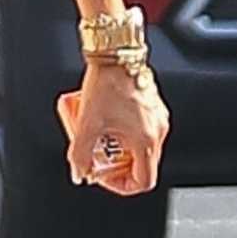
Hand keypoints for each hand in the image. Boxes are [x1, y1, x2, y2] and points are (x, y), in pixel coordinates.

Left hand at [57, 60, 168, 195]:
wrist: (116, 52)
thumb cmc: (107, 83)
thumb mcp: (86, 123)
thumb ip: (79, 154)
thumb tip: (79, 173)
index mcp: (146, 141)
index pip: (142, 181)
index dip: (120, 185)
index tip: (103, 176)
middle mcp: (157, 131)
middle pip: (140, 165)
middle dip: (114, 163)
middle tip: (96, 154)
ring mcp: (157, 118)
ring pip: (139, 146)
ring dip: (117, 147)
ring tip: (98, 134)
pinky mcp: (153, 106)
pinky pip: (140, 129)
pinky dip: (123, 132)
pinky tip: (105, 119)